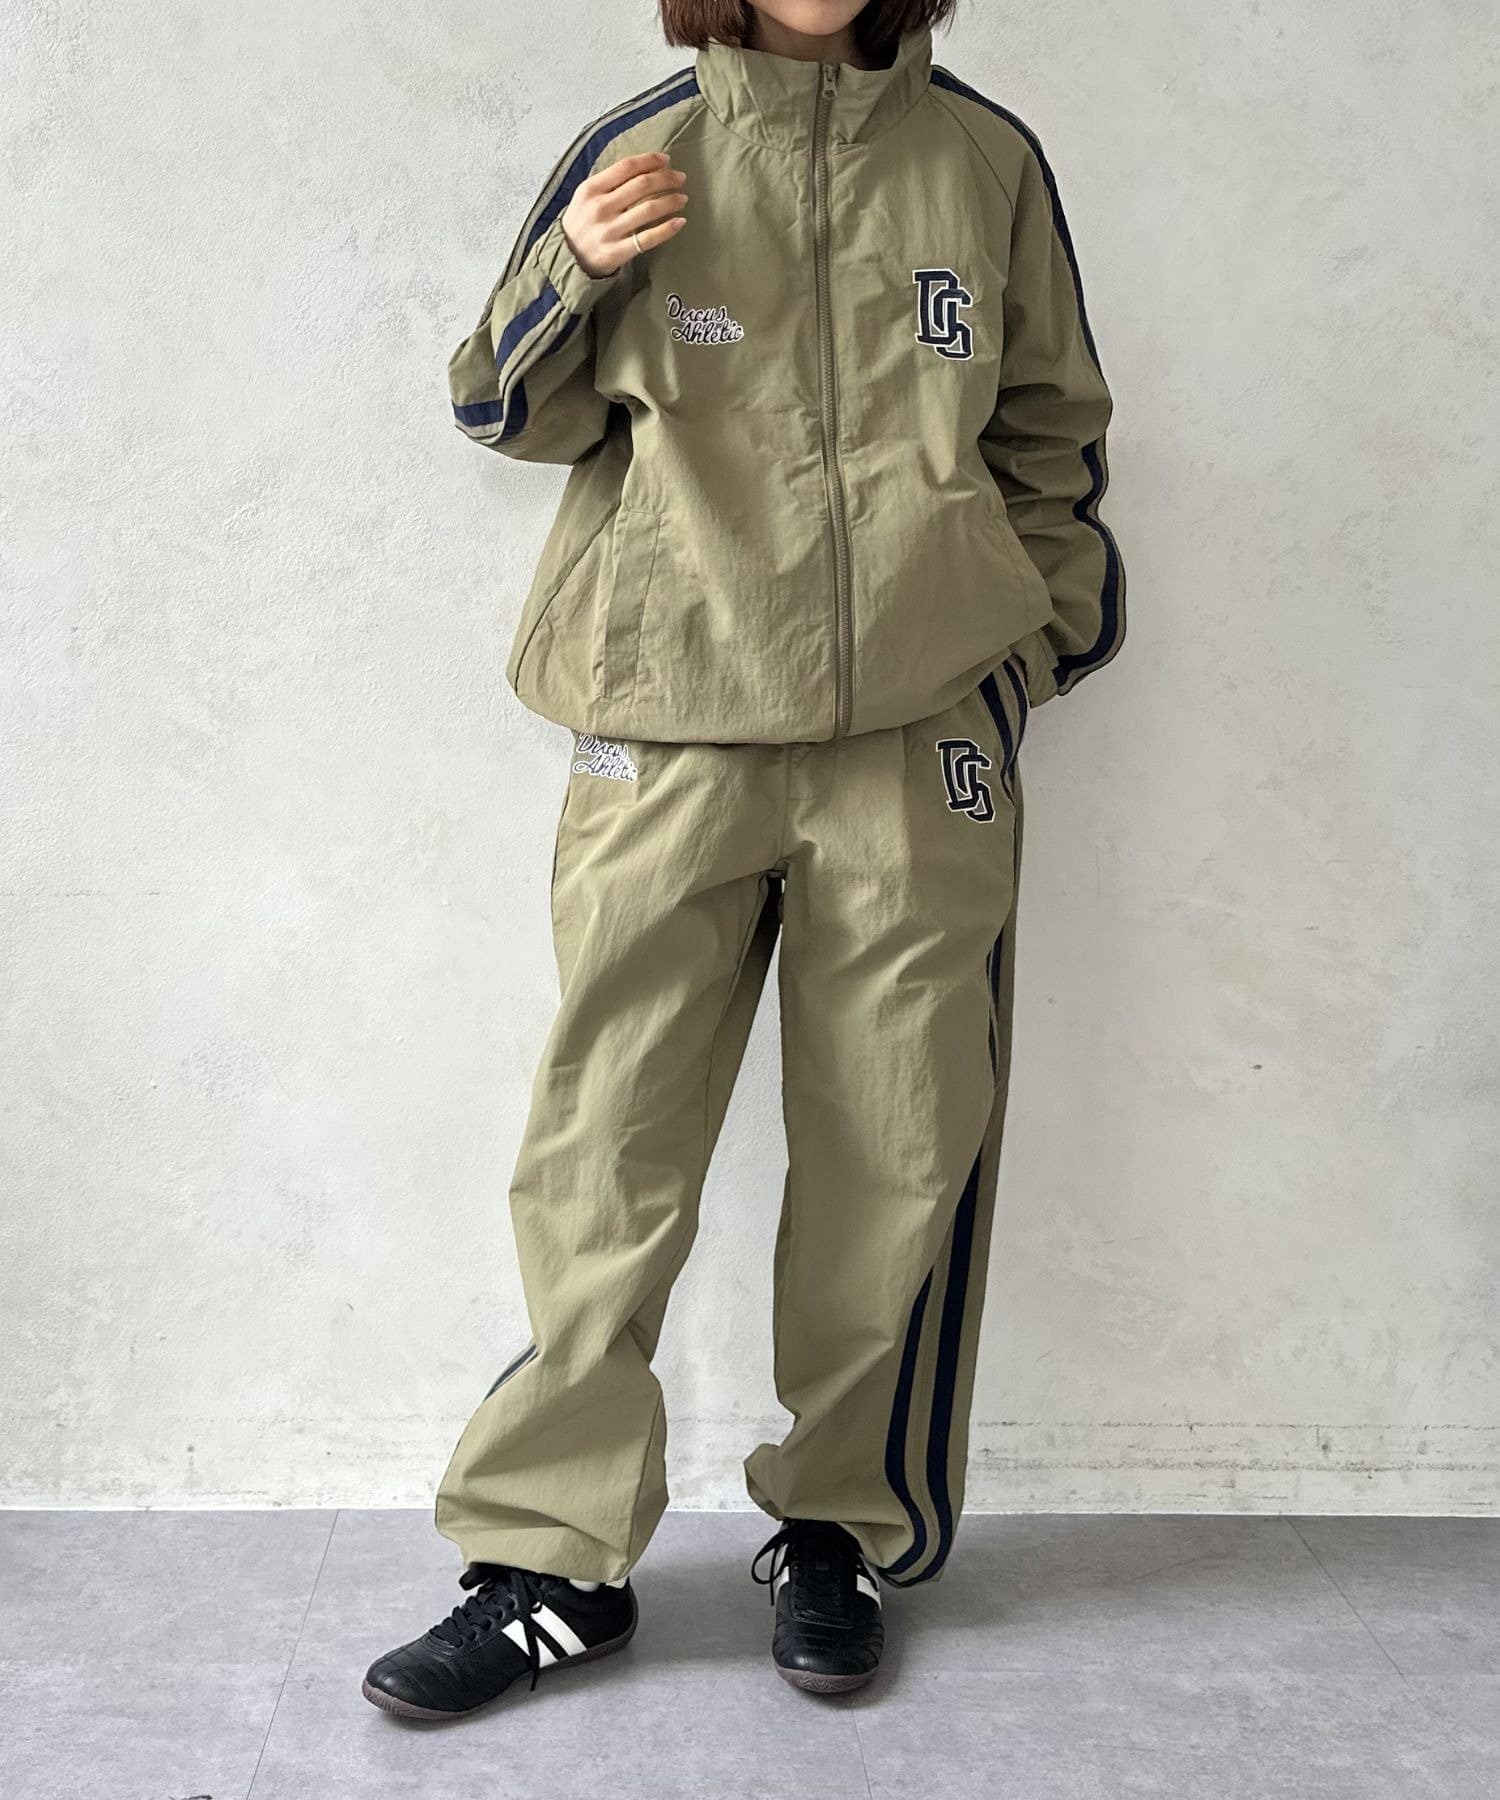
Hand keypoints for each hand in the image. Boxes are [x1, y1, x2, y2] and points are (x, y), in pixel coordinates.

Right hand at [561, 150, 687, 277]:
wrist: (568, 258)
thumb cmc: (582, 223)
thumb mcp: (586, 197)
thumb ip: (609, 182)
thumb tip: (645, 167)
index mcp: (591, 189)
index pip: (626, 167)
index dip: (650, 160)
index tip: (666, 160)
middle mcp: (600, 208)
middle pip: (642, 185)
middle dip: (666, 179)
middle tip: (680, 179)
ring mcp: (609, 231)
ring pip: (649, 209)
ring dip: (671, 201)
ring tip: (682, 198)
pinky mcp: (617, 253)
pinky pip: (648, 238)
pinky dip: (668, 229)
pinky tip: (680, 222)